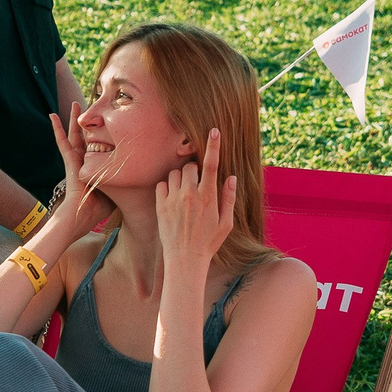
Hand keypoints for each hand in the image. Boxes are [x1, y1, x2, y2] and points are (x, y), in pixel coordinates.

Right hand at [48, 105, 117, 234]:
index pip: (96, 148)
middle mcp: (82, 162)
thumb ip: (119, 183)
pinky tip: (52, 116)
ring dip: (74, 119)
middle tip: (88, 109)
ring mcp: (74, 160)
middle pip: (84, 137)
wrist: (78, 218)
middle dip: (87, 123)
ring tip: (74, 104)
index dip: (99, 136)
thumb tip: (134, 178)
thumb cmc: (95, 211)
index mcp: (91, 168)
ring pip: (74, 135)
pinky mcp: (69, 161)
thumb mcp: (113, 193)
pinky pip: (62, 142)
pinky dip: (56, 129)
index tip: (104, 125)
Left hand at [152, 129, 235, 268]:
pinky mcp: (160, 205)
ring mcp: (173, 199)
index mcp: (209, 197)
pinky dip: (166, 188)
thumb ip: (229, 198)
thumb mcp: (226, 223)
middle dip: (194, 170)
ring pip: (175, 173)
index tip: (214, 130)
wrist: (185, 260)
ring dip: (180, 178)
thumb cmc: (209, 242)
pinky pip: (161, 184)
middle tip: (197, 185)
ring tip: (184, 195)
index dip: (214, 146)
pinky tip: (172, 200)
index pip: (212, 165)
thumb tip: (231, 177)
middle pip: (190, 166)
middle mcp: (190, 195)